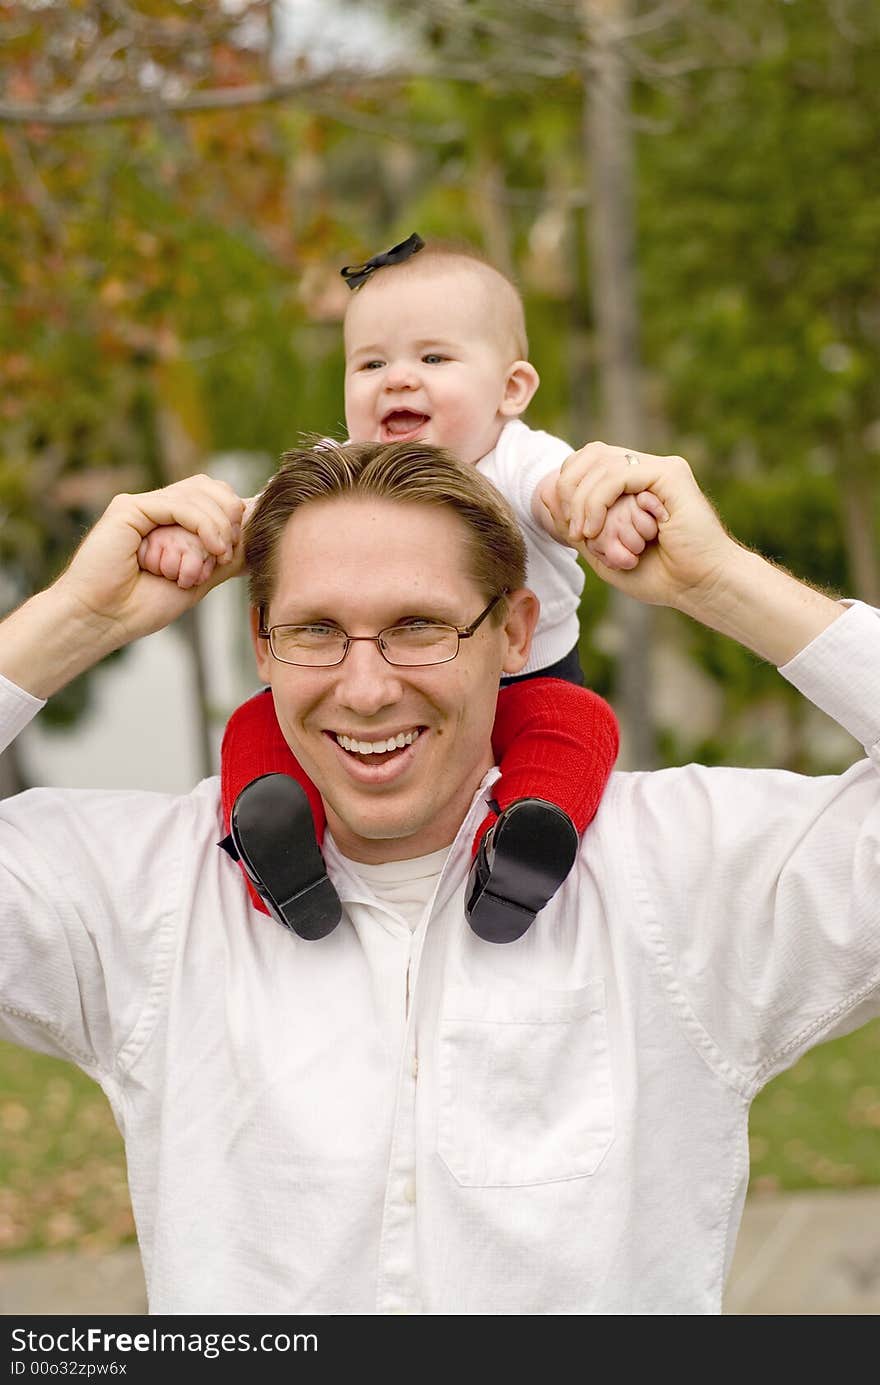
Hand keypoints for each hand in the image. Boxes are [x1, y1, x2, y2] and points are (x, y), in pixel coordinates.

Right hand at [55, 474, 245, 644]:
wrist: (103, 619)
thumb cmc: (141, 607)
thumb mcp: (197, 579)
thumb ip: (223, 557)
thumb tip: (258, 538)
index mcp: (170, 522)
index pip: (213, 497)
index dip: (235, 513)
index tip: (245, 544)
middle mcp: (156, 508)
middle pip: (208, 487)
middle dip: (231, 514)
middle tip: (231, 550)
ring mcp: (142, 506)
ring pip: (198, 493)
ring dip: (219, 524)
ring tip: (221, 553)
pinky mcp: (129, 508)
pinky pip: (178, 505)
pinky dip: (204, 524)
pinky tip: (213, 548)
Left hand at [538, 442, 736, 610]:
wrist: (700, 587)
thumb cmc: (660, 576)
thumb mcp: (604, 553)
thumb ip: (577, 525)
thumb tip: (543, 496)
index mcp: (633, 484)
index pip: (587, 462)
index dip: (567, 485)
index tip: (568, 527)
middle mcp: (647, 470)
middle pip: (591, 454)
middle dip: (569, 488)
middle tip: (573, 529)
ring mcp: (659, 469)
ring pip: (601, 463)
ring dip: (583, 501)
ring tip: (584, 535)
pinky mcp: (670, 473)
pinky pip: (619, 474)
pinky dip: (598, 501)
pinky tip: (596, 529)